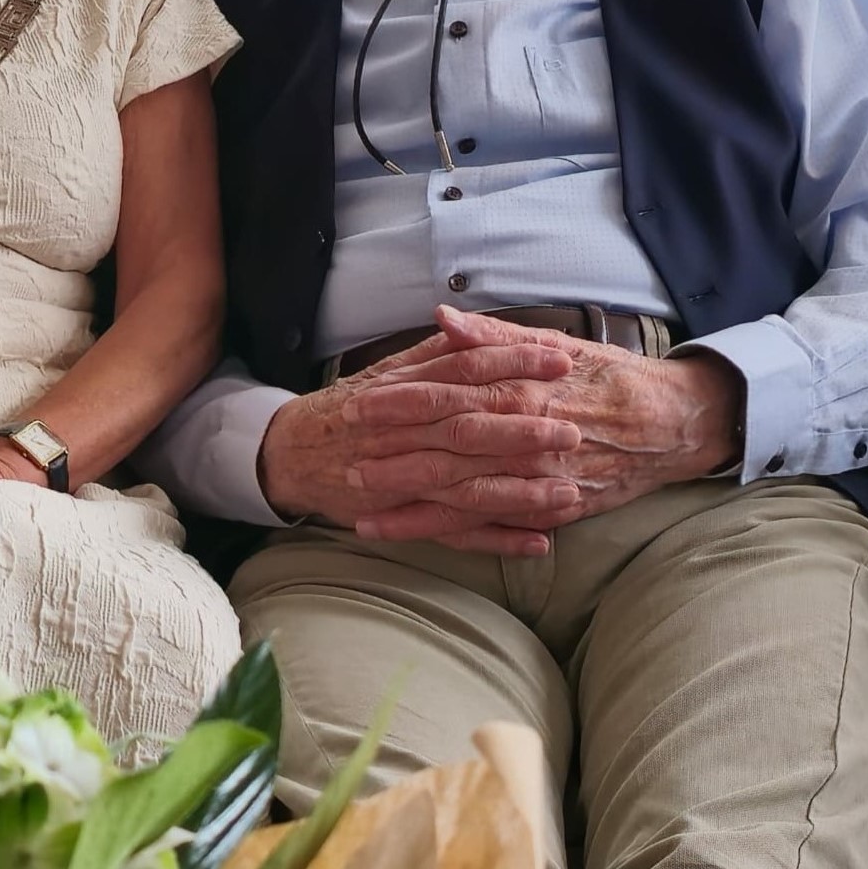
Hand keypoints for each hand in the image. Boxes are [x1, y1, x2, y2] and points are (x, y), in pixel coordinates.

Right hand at [259, 328, 586, 555]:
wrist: (295, 455)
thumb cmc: (351, 410)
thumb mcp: (388, 371)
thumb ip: (434, 352)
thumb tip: (471, 324)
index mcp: (407, 390)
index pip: (466, 370)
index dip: (513, 363)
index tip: (560, 360)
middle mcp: (406, 433)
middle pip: (471, 429)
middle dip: (524, 431)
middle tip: (572, 430)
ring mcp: (405, 478)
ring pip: (468, 486)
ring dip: (520, 492)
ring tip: (569, 493)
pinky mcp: (406, 515)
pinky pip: (456, 532)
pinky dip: (496, 540)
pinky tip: (538, 544)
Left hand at [341, 306, 744, 541]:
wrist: (672, 422)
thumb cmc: (606, 377)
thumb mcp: (553, 344)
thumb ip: (492, 336)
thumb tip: (441, 317)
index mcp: (520, 390)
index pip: (447, 397)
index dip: (399, 404)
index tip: (359, 405)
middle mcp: (525, 437)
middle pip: (445, 451)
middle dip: (391, 459)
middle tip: (344, 463)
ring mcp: (538, 478)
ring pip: (463, 497)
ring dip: (410, 505)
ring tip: (362, 511)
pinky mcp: (552, 508)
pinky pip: (493, 526)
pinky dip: (454, 534)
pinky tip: (417, 536)